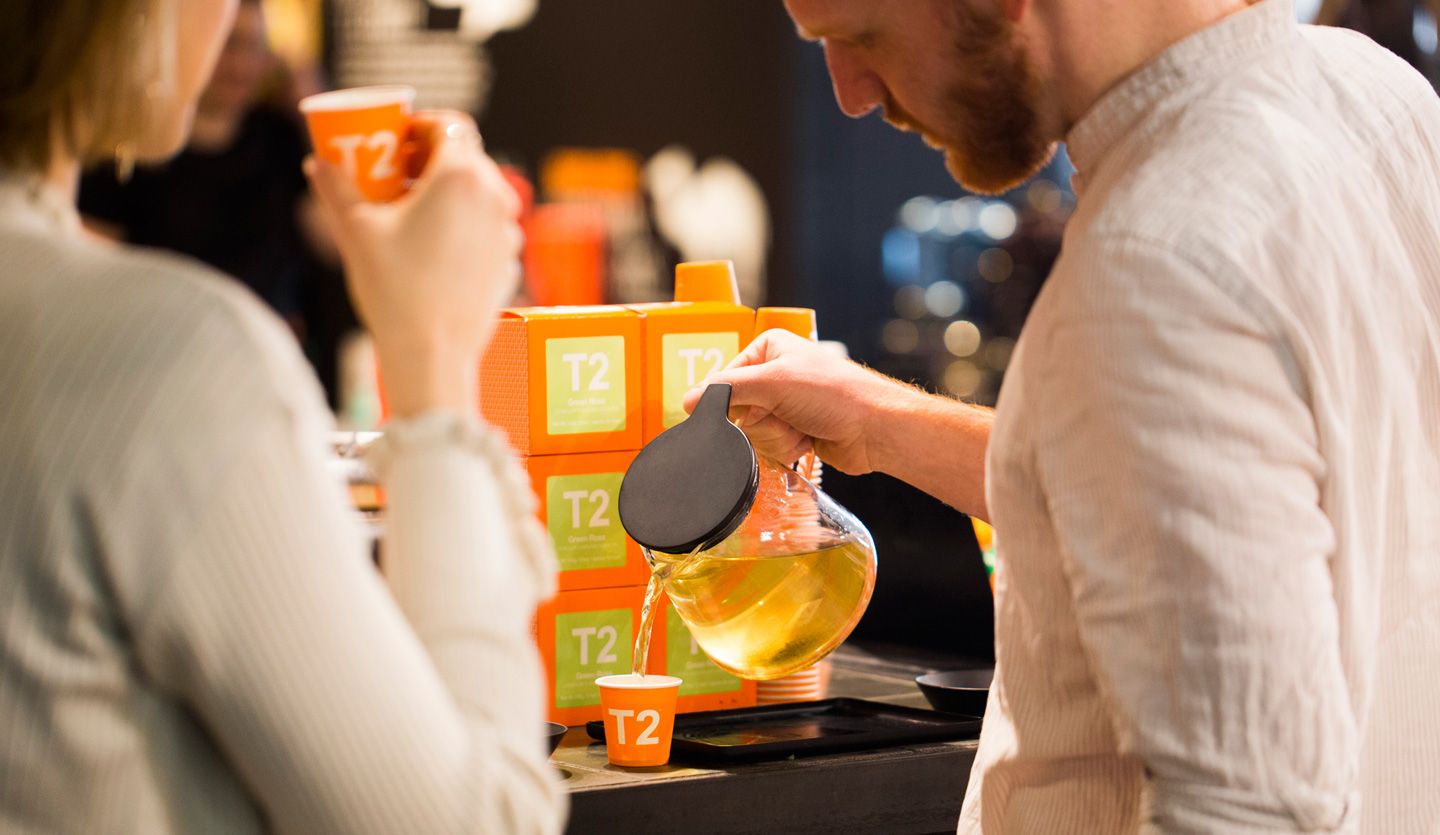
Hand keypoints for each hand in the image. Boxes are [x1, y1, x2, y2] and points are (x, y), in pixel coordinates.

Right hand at [305, 111, 521, 416]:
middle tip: (394, 175)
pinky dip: (464, 224)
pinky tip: (433, 246)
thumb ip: (335, 188)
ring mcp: (508, 232)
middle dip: (430, 159)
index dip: (421, 125)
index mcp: (462, 177)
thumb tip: (317, 164)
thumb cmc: (396, 290)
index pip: (451, 125)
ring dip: (449, 192)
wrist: (433, 354)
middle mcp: (496, 198)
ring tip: (411, 212)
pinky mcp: (509, 262)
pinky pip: (487, 228)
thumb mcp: (356, 231)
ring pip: (480, 193)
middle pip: (467, 157)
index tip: (397, 140)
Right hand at [681, 329, 921, 473]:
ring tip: (803, 428)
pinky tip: (808, 441)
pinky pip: (769, 448)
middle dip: (763, 422)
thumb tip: (687, 399)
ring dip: (778, 437)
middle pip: (738, 412)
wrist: (876, 429)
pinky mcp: (794, 432)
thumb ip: (728, 390)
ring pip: (753, 434)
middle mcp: (775, 375)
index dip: (736, 400)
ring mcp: (784, 406)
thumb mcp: (775, 382)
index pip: (725, 379)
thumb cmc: (837, 395)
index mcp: (768, 349)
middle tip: (788, 415)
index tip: (757, 405)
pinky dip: (788, 449)